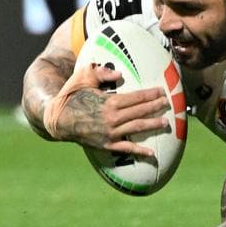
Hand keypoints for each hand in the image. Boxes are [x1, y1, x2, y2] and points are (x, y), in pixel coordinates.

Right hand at [42, 64, 169, 156]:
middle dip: (156, 107)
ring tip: (166, 123)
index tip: (162, 91)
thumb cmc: (71, 95)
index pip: (137, 97)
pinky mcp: (106, 144)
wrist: (57, 119)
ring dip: (153, 125)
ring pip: (137, 128)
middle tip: (168, 103)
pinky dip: (139, 151)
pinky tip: (151, 153)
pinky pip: (126, 148)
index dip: (151, 94)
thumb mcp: (83, 77)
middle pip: (140, 111)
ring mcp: (111, 133)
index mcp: (110, 102)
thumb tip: (120, 74)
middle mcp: (113, 118)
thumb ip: (101, 73)